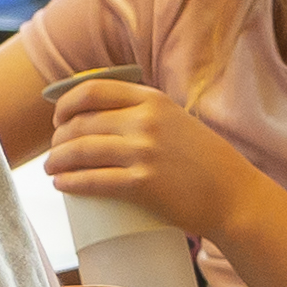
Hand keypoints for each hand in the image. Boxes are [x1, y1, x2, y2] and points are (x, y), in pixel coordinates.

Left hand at [44, 72, 262, 239]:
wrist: (235, 196)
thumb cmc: (204, 161)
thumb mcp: (176, 120)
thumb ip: (145, 113)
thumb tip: (100, 115)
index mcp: (152, 100)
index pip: (91, 91)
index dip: (65, 105)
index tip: (58, 120)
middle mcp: (146, 121)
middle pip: (80, 123)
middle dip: (58, 138)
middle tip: (55, 151)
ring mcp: (143, 152)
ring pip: (80, 151)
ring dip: (56, 160)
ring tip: (51, 168)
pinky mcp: (142, 184)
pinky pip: (92, 180)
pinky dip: (69, 182)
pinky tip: (61, 183)